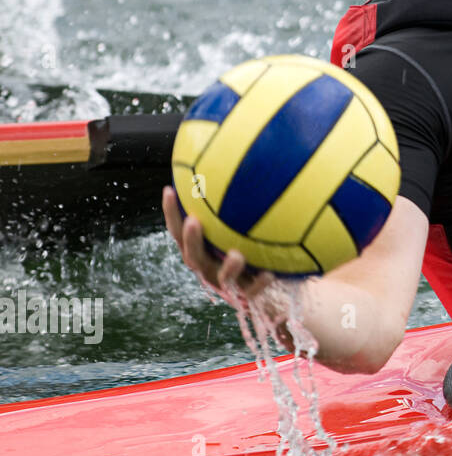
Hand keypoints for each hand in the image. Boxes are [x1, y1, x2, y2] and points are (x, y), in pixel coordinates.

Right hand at [162, 187, 274, 303]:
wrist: (277, 288)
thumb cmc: (258, 247)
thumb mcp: (250, 222)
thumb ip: (244, 200)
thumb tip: (243, 158)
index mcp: (204, 250)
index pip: (181, 231)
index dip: (172, 213)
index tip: (169, 189)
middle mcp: (211, 268)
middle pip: (193, 257)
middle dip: (191, 240)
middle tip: (193, 221)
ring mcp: (229, 285)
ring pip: (222, 279)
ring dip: (227, 267)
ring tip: (236, 254)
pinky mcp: (250, 297)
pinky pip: (255, 292)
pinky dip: (262, 282)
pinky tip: (271, 273)